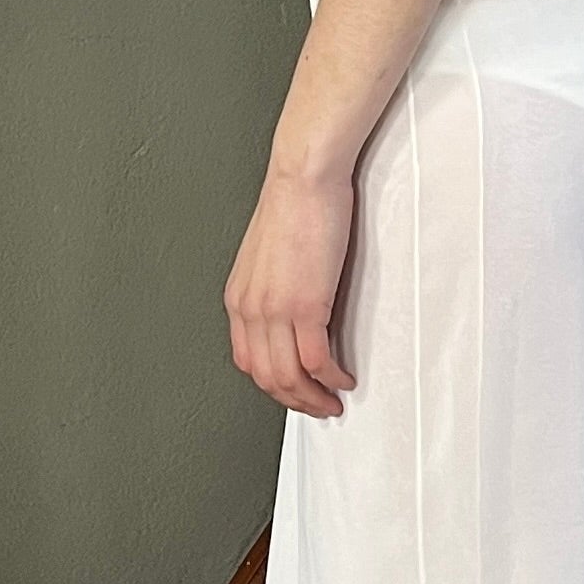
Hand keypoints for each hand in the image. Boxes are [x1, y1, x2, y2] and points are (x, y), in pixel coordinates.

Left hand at [225, 160, 359, 417]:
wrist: (303, 177)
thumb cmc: (294, 204)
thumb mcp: (269, 256)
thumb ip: (273, 288)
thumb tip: (293, 311)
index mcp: (239, 298)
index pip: (248, 360)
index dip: (273, 384)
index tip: (295, 390)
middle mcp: (251, 308)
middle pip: (267, 376)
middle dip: (295, 400)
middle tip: (319, 406)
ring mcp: (276, 310)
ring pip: (289, 377)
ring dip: (314, 397)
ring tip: (334, 400)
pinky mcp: (306, 305)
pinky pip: (317, 360)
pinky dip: (332, 378)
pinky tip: (344, 379)